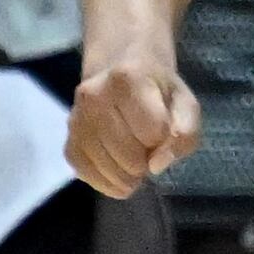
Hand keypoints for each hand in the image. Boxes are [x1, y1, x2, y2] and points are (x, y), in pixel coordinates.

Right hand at [68, 35, 202, 195]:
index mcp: (126, 79)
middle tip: (147, 143)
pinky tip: (120, 169)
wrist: (118, 71)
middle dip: (146, 158)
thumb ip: (185, 133)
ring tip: (135, 154)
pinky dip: (109, 182)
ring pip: (109, 170)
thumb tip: (156, 166)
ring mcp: (76, 121)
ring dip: (130, 174)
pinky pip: (88, 176)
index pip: (153, 132)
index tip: (162, 127)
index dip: (164, 137)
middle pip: (130, 156)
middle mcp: (93, 97)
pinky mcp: (68, 144)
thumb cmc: (157, 90)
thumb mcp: (184, 103)